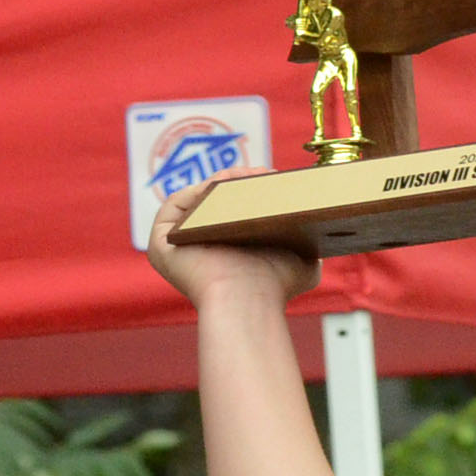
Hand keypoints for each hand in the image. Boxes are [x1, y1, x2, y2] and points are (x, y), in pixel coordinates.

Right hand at [148, 171, 318, 310]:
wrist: (251, 301)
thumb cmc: (275, 288)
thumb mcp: (302, 263)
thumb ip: (308, 246)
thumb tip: (316, 230)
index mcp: (224, 256)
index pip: (231, 213)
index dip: (249, 191)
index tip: (271, 178)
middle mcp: (197, 252)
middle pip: (213, 204)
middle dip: (237, 182)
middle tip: (262, 174)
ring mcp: (175, 247)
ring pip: (197, 202)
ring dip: (220, 183)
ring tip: (248, 177)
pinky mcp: (160, 244)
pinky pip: (175, 204)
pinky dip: (198, 190)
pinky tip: (224, 184)